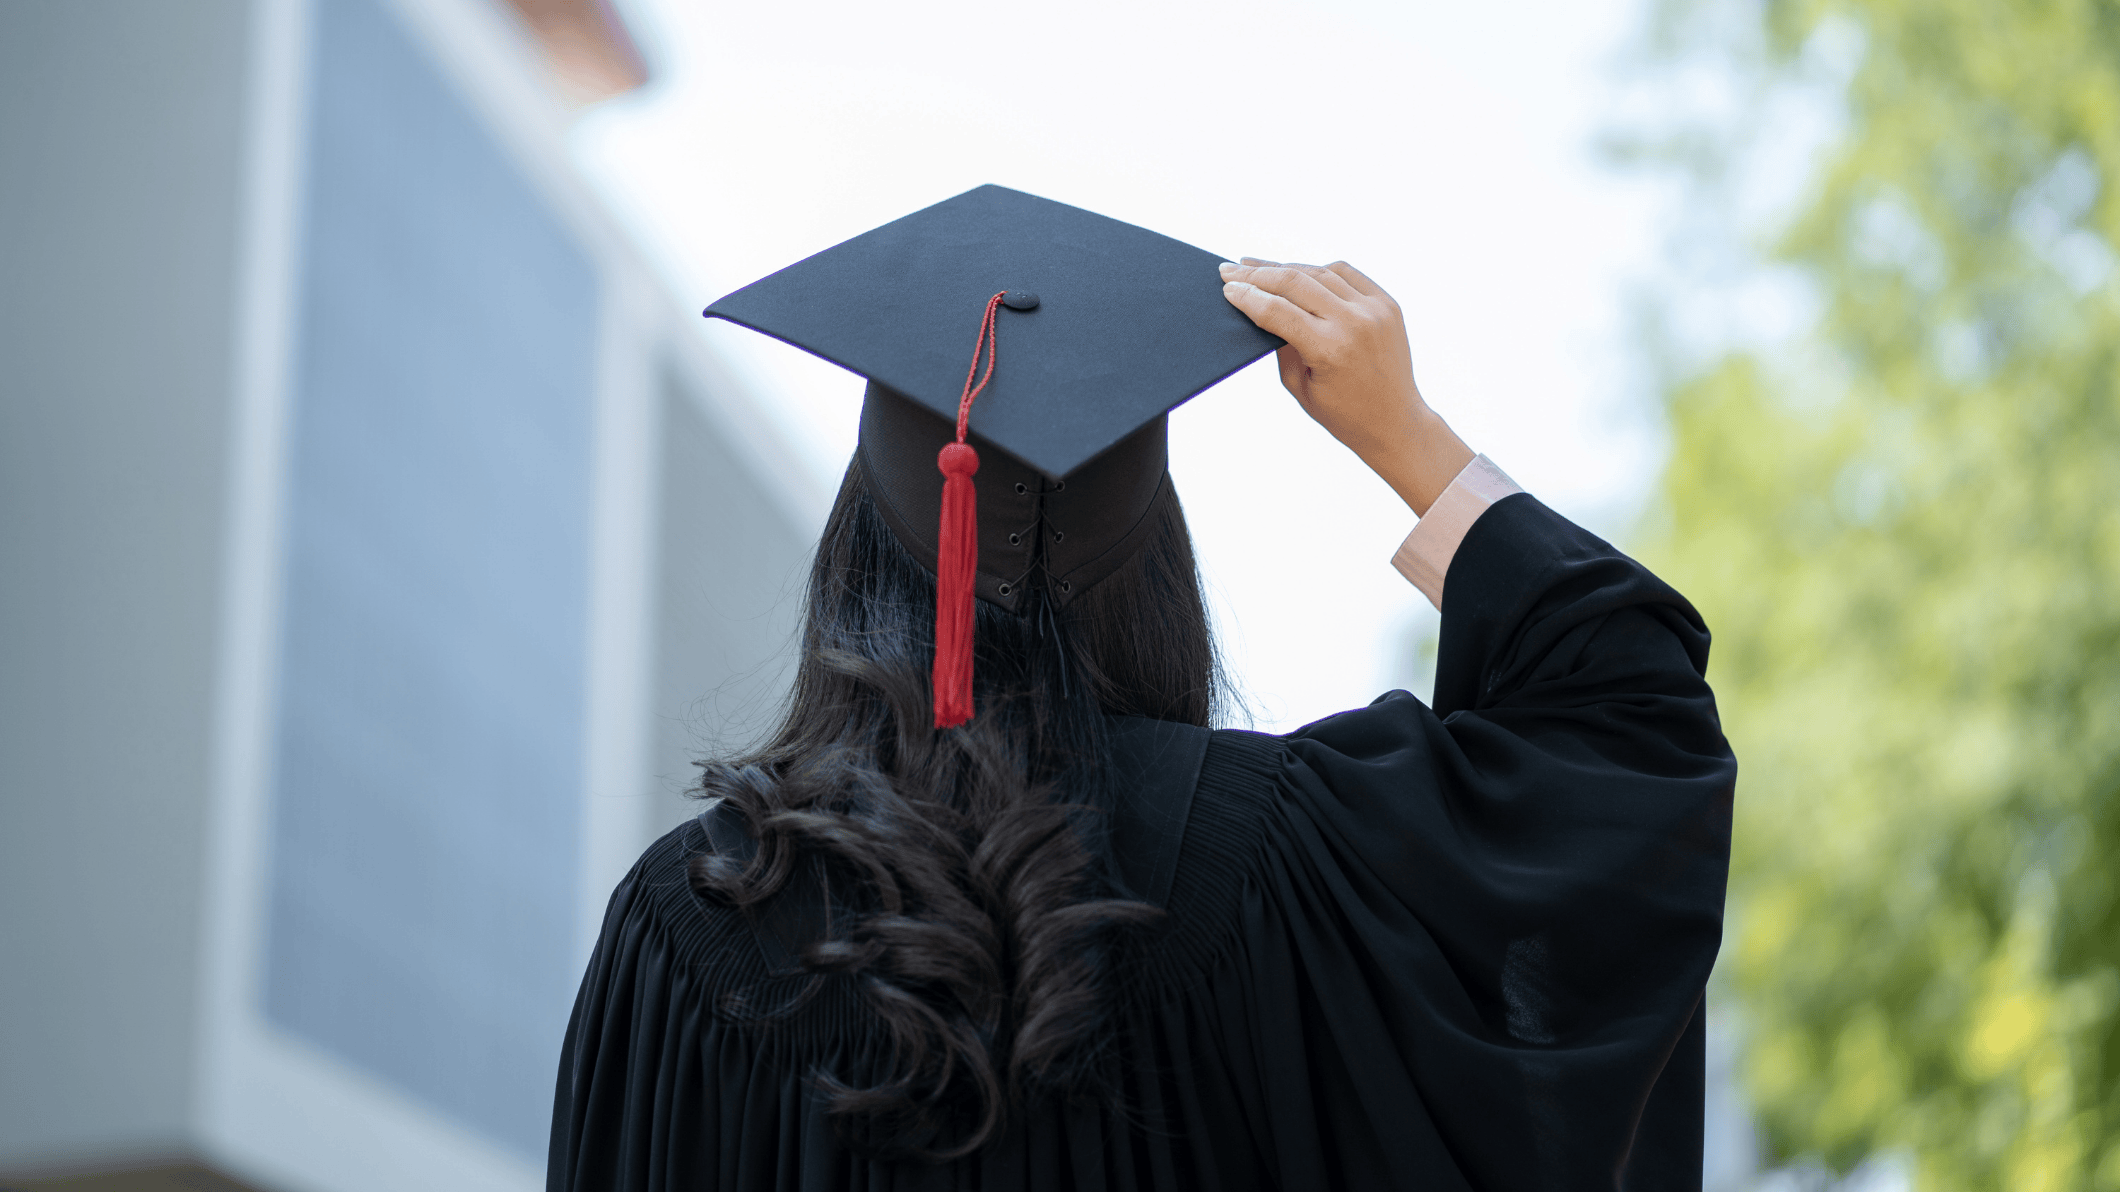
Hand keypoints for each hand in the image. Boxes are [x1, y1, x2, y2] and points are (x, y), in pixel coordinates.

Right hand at [1220, 258, 1473, 515]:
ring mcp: (1375, 310)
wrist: (1396, 421)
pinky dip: (1319, 270)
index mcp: (1330, 350)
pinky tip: (1299, 272)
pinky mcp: (1387, 303)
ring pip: (1320, 272)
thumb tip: (1262, 309)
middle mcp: (1354, 323)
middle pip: (1295, 282)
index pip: (1277, 311)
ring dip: (1285, 268)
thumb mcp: (1300, 388)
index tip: (1227, 288)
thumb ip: (1281, 347)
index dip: (1248, 297)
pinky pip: (1346, 273)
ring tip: (1258, 268)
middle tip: (1231, 270)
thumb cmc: (1345, 414)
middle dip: (1258, 274)